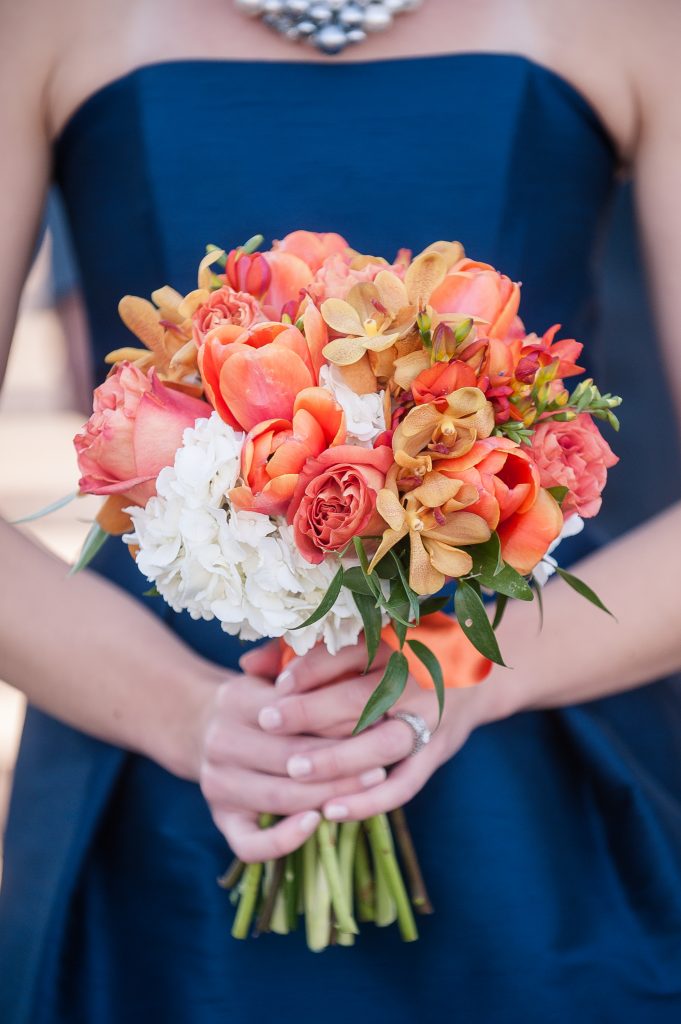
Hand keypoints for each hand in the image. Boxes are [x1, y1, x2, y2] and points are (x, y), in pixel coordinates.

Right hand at [198, 642, 387, 861]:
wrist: (201, 724)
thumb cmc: (260, 698)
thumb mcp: (276, 676)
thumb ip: (309, 675)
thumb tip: (355, 679)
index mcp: (236, 699)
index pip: (293, 713)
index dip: (337, 721)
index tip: (375, 726)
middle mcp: (221, 741)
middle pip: (290, 758)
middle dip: (342, 764)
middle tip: (381, 766)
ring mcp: (217, 783)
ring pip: (279, 797)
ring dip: (327, 796)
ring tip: (366, 792)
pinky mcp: (220, 817)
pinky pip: (250, 844)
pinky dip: (282, 840)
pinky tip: (315, 824)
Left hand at [255, 641, 491, 821]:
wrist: (475, 677)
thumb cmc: (401, 657)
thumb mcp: (360, 644)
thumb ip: (302, 653)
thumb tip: (246, 663)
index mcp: (396, 643)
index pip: (349, 654)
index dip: (309, 669)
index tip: (275, 686)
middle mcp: (414, 679)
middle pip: (360, 698)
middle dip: (310, 713)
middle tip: (268, 724)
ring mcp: (429, 718)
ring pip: (380, 743)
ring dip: (336, 759)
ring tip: (294, 769)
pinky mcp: (437, 752)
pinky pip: (404, 783)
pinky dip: (369, 800)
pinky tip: (331, 809)